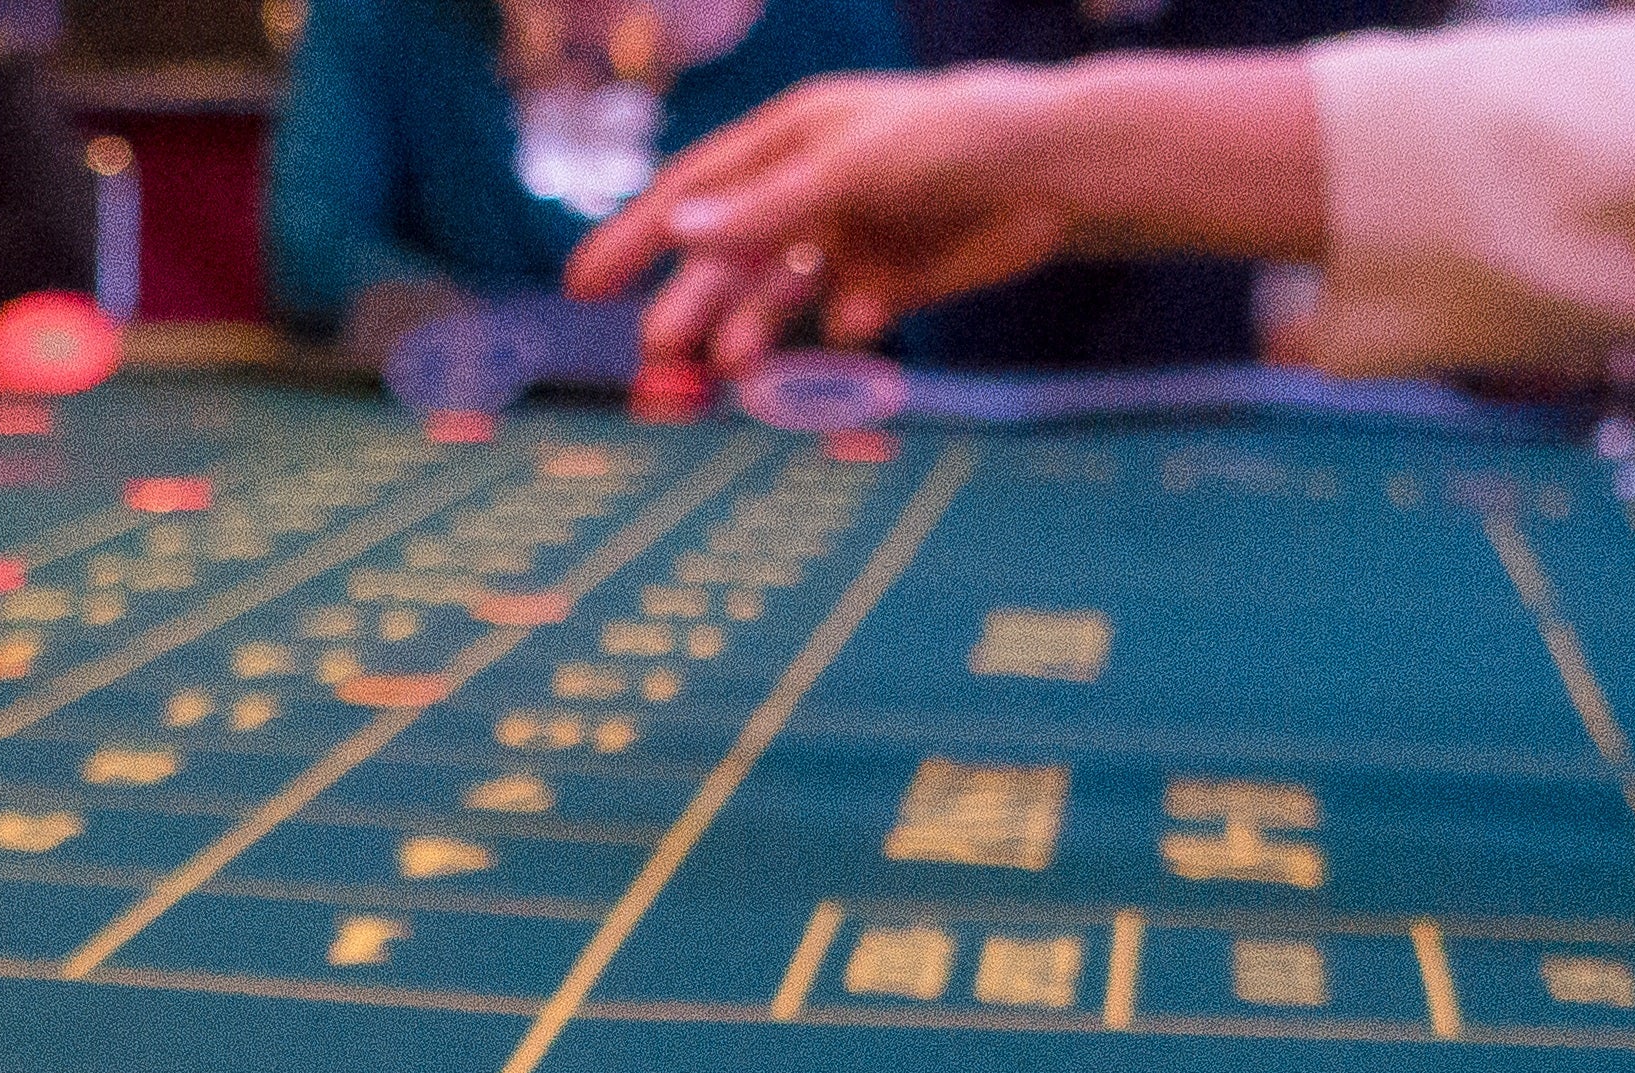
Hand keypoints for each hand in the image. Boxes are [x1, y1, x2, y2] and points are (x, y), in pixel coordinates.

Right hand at [574, 64, 1187, 367]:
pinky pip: (845, 319)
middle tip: (659, 359)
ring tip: (732, 372)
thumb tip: (677, 234)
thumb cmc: (950, 139)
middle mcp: (807, 194)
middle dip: (691, 307)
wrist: (1053, 172)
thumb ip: (767, 207)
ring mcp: (846, 240)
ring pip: (776, 299)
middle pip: (726, 261)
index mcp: (786, 143)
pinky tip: (861, 321)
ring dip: (750, 333)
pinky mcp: (890, 283)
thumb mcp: (850, 166)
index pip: (691, 193)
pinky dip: (843, 330)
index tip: (581, 286)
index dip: (634, 238)